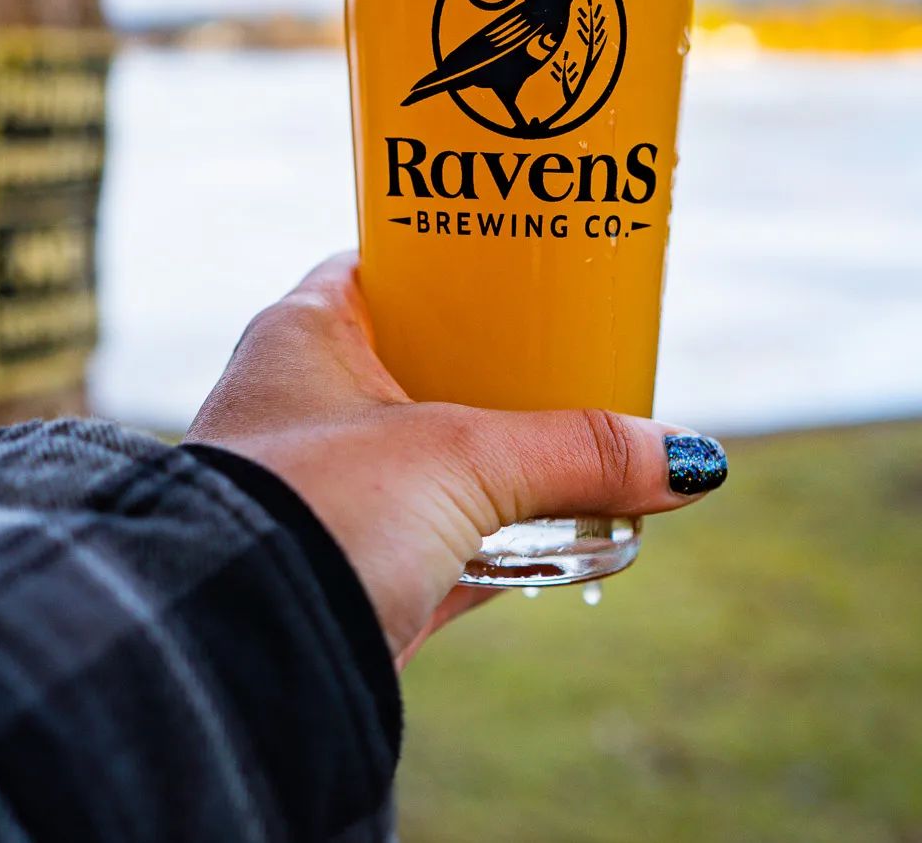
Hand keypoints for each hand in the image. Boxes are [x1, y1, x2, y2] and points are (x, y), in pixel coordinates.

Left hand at [187, 252, 725, 666]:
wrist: (234, 656)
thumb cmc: (318, 511)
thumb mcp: (461, 459)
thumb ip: (574, 451)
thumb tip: (687, 460)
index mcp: (305, 334)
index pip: (390, 268)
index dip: (459, 264)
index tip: (531, 267)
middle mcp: (304, 403)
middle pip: (424, 367)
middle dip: (502, 375)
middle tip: (583, 361)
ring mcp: (322, 492)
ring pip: (435, 461)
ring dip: (505, 465)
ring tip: (592, 452)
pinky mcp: (345, 573)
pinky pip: (439, 545)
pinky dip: (498, 546)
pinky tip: (567, 546)